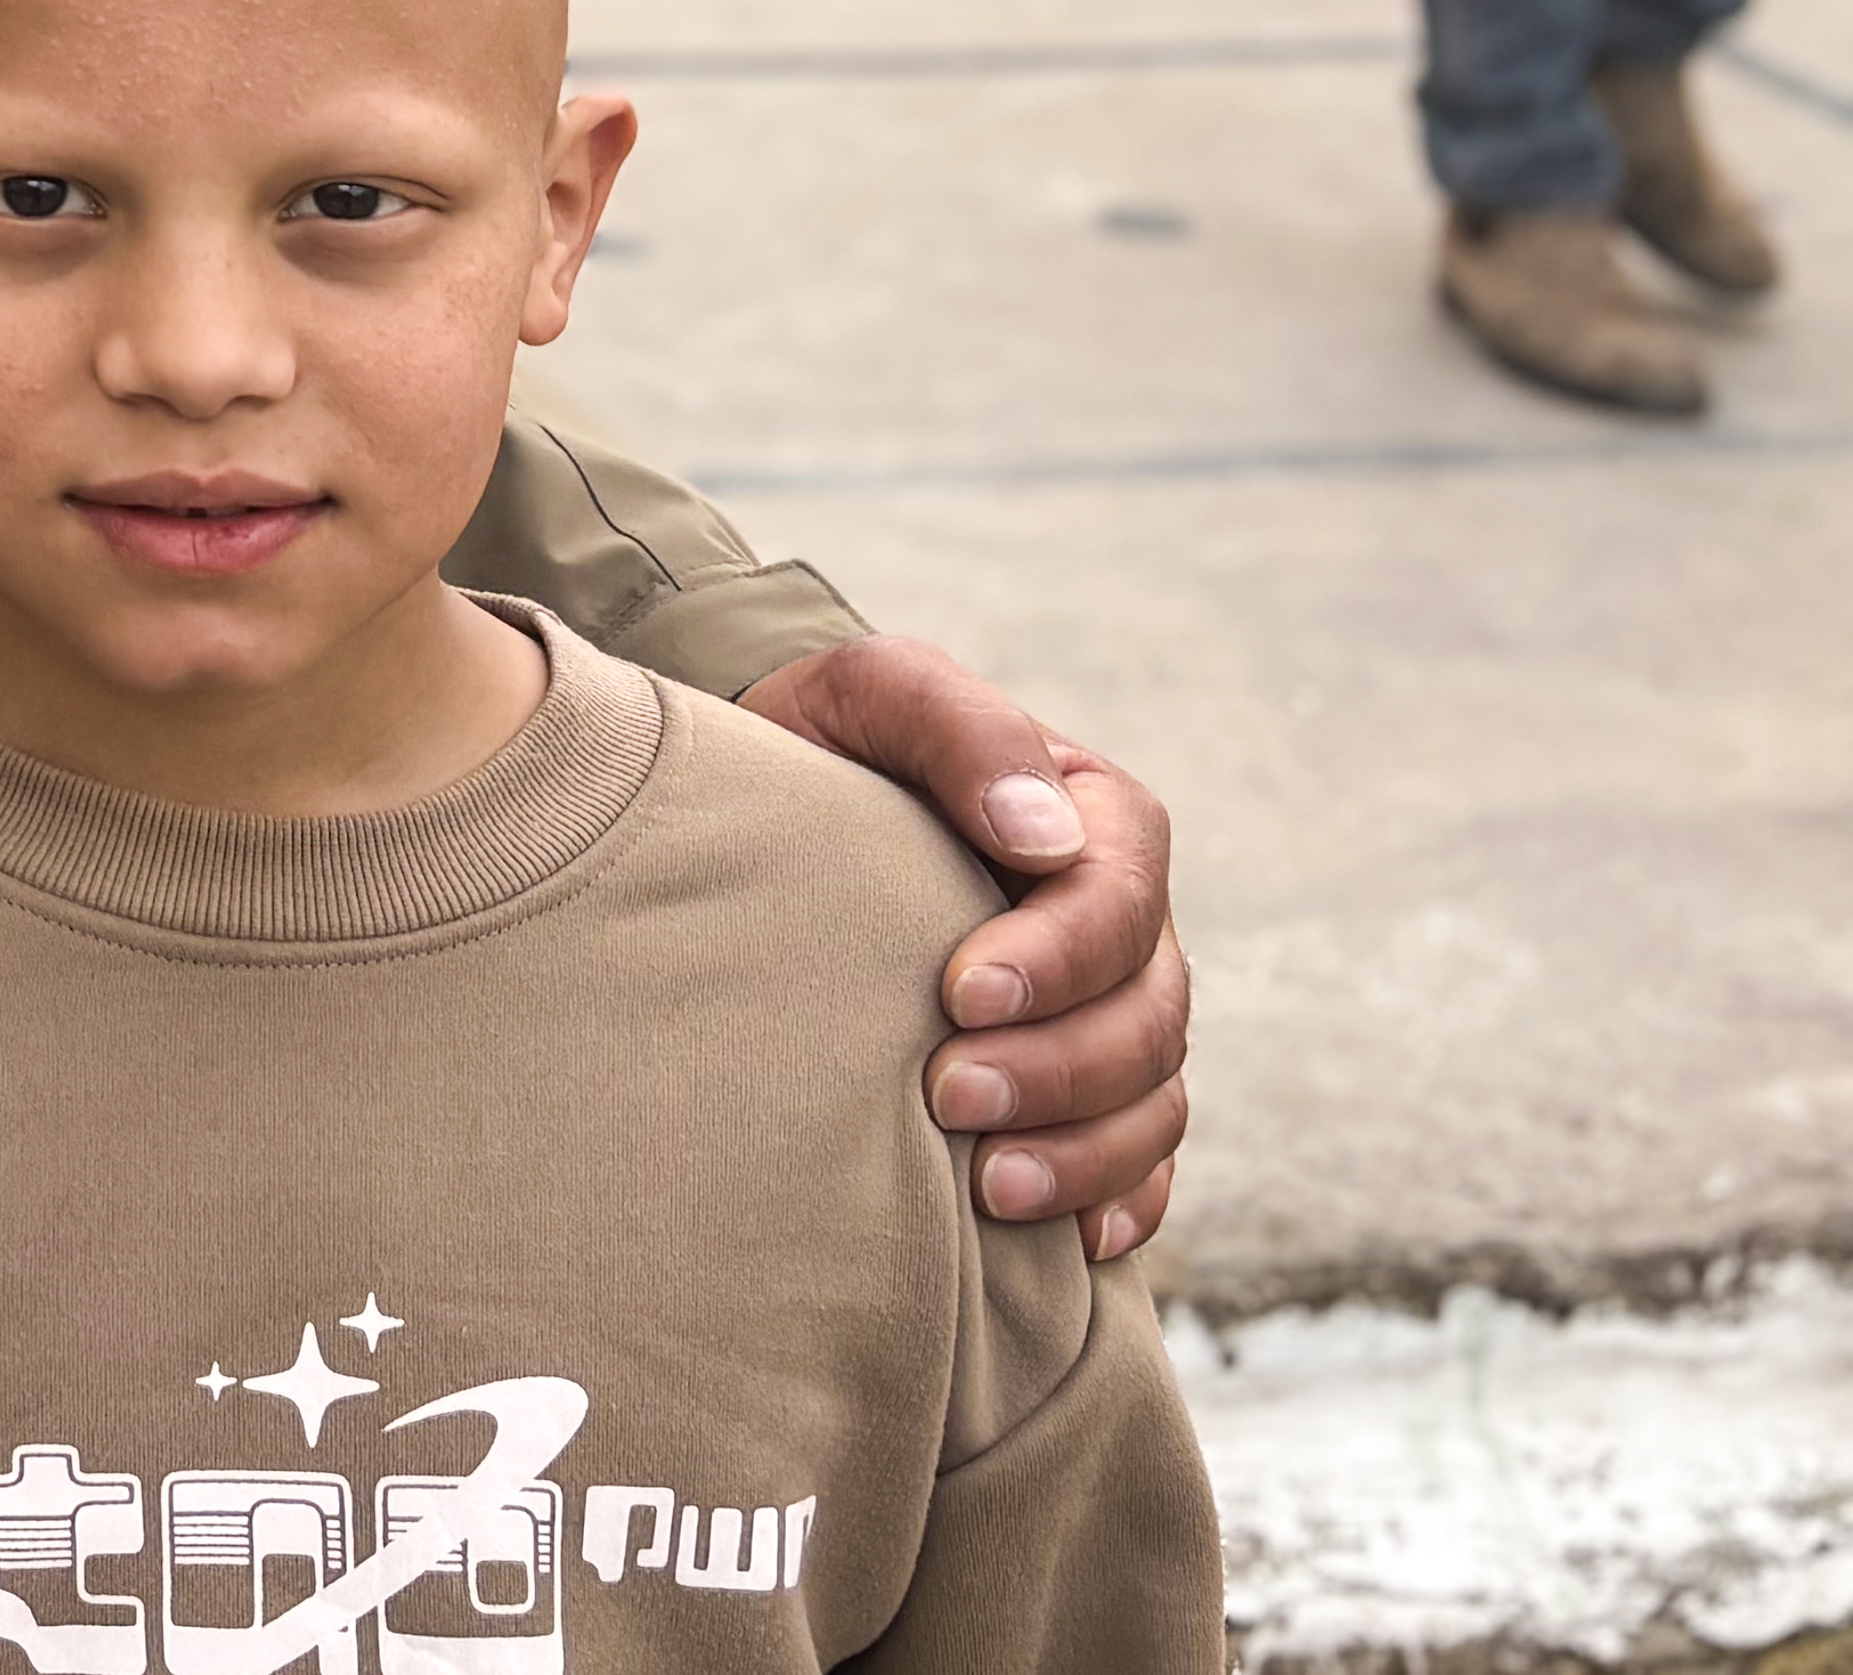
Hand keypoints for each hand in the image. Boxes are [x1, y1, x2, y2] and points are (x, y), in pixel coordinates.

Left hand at [734, 640, 1185, 1260]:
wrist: (780, 809)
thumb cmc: (830, 741)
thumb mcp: (874, 693)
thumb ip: (959, 730)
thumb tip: (1044, 832)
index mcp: (1095, 820)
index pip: (1118, 897)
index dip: (1057, 957)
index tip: (960, 993)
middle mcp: (1122, 925)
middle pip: (1149, 1016)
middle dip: (1059, 1070)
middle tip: (950, 1098)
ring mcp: (1113, 1013)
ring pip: (1156, 1102)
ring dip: (1085, 1154)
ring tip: (987, 1190)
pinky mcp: (1089, 1092)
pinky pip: (1146, 1164)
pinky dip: (1123, 1204)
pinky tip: (1071, 1242)